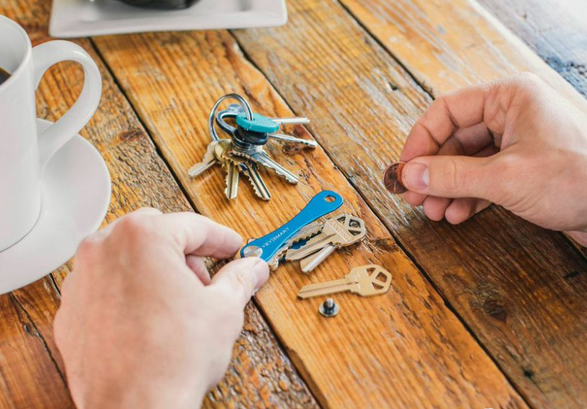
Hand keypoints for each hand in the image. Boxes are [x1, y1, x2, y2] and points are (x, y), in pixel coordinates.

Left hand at [53, 208, 268, 408]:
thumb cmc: (173, 359)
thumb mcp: (222, 310)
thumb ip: (238, 279)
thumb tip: (252, 269)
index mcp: (142, 237)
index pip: (192, 225)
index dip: (220, 238)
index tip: (232, 248)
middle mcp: (104, 249)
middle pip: (156, 233)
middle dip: (185, 252)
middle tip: (206, 279)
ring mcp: (82, 280)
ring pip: (127, 256)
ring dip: (155, 269)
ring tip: (178, 303)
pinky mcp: (71, 310)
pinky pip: (105, 285)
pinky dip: (129, 291)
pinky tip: (150, 318)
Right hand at [396, 73, 586, 245]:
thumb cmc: (580, 179)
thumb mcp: (504, 177)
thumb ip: (451, 175)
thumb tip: (410, 175)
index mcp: (510, 97)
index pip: (447, 111)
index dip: (420, 141)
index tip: (405, 169)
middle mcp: (513, 115)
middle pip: (454, 139)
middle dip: (433, 172)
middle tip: (415, 197)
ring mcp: (519, 143)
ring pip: (467, 161)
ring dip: (447, 188)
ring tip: (435, 212)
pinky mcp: (525, 169)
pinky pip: (484, 178)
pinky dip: (467, 196)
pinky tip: (458, 213)